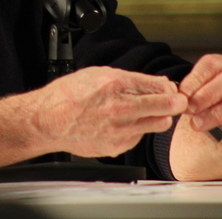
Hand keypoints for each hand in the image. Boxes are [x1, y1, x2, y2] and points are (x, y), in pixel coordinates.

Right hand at [35, 66, 187, 158]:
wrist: (48, 120)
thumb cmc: (68, 95)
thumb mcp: (98, 74)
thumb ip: (130, 79)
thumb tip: (157, 83)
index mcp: (116, 85)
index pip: (160, 87)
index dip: (171, 88)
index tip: (174, 90)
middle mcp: (121, 109)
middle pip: (166, 108)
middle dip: (173, 103)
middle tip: (173, 102)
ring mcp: (120, 130)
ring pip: (158, 125)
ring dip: (157, 117)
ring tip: (144, 112)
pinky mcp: (117, 146)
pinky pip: (139, 137)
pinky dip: (137, 129)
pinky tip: (121, 123)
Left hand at [174, 54, 221, 177]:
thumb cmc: (220, 105)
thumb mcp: (205, 96)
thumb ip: (194, 93)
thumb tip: (179, 96)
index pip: (214, 63)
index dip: (196, 77)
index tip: (182, 93)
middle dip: (207, 94)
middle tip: (189, 109)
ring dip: (217, 114)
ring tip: (197, 125)